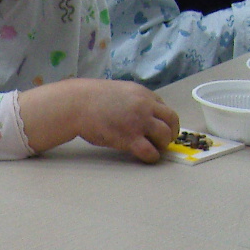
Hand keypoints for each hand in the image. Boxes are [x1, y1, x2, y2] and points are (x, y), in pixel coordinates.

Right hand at [19, 80, 178, 160]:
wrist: (77, 104)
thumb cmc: (91, 99)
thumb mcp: (119, 92)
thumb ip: (133, 100)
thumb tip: (138, 112)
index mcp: (143, 94)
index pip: (164, 108)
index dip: (163, 120)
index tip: (159, 127)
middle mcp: (145, 106)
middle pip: (171, 121)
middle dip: (171, 132)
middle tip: (164, 141)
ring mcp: (139, 122)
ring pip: (165, 136)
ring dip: (162, 144)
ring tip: (155, 149)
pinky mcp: (130, 138)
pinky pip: (150, 151)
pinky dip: (152, 157)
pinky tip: (146, 157)